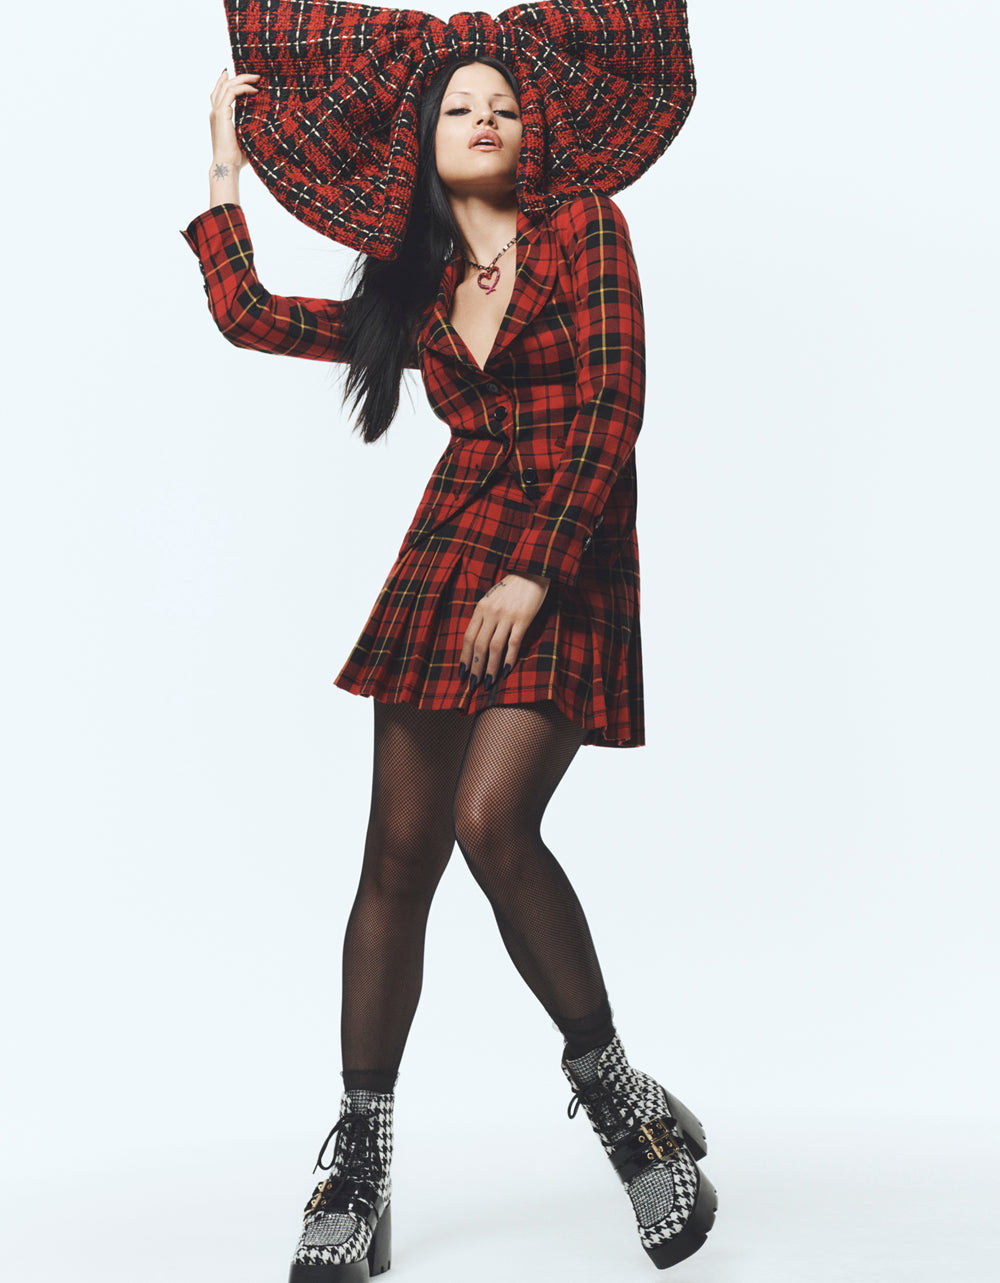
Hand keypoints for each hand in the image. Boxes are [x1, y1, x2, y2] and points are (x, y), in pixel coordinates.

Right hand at [209, 68, 259, 166]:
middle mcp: (215, 112)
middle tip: (254, 75)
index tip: (243, 78)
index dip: (228, 82)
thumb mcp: (243, 138)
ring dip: (242, 79)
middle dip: (238, 77)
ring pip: (226, 85)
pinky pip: (231, 92)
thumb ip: (248, 128)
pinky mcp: (221, 114)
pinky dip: (242, 88)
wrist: (227, 165)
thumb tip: (263, 126)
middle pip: (222, 85)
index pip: (219, 93)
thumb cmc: (236, 158)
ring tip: (257, 78)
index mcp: (218, 117)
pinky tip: (254, 90)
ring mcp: (217, 112)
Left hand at [459, 572, 549, 689]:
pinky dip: (509, 658)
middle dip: (475, 667)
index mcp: (481, 608)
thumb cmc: (512, 588)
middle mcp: (491, 612)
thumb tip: (477, 642)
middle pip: (479, 645)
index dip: (464, 657)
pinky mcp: (523, 618)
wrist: (532, 569)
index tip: (462, 673)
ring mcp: (507, 615)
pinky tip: (505, 670)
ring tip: (488, 682)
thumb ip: (484, 617)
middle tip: (473, 685)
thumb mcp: (492, 599)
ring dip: (490, 667)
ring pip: (494, 647)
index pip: (468, 637)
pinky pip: (514, 643)